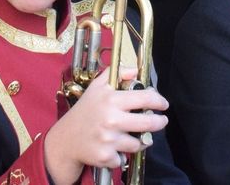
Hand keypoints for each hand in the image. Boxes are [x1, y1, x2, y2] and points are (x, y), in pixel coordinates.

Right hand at [45, 69, 168, 183]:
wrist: (66, 139)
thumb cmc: (84, 111)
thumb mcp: (96, 87)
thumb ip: (116, 74)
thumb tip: (134, 70)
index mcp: (111, 100)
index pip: (145, 98)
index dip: (159, 101)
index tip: (163, 104)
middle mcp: (111, 119)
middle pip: (148, 123)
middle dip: (159, 122)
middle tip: (161, 121)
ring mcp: (109, 140)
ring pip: (138, 143)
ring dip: (138, 141)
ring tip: (129, 135)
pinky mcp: (106, 156)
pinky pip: (124, 158)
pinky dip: (121, 155)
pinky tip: (113, 148)